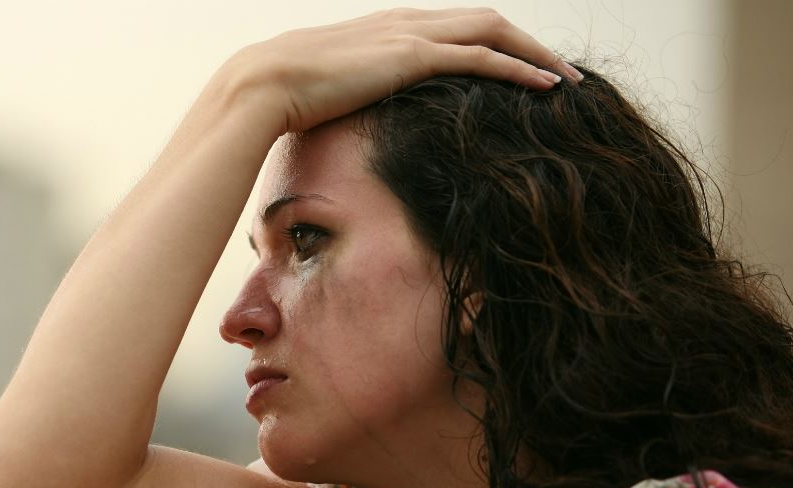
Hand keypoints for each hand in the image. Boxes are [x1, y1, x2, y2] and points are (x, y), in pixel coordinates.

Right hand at [221, 8, 578, 133]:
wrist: (259, 84)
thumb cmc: (278, 97)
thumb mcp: (320, 93)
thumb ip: (341, 98)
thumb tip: (337, 126)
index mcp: (384, 29)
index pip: (451, 26)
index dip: (490, 44)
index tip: (515, 67)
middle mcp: (404, 21)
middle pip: (483, 20)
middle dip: (527, 43)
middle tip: (559, 71)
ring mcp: (410, 35)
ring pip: (493, 31)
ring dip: (536, 52)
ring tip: (568, 79)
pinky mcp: (413, 57)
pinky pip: (482, 57)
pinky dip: (520, 68)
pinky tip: (546, 86)